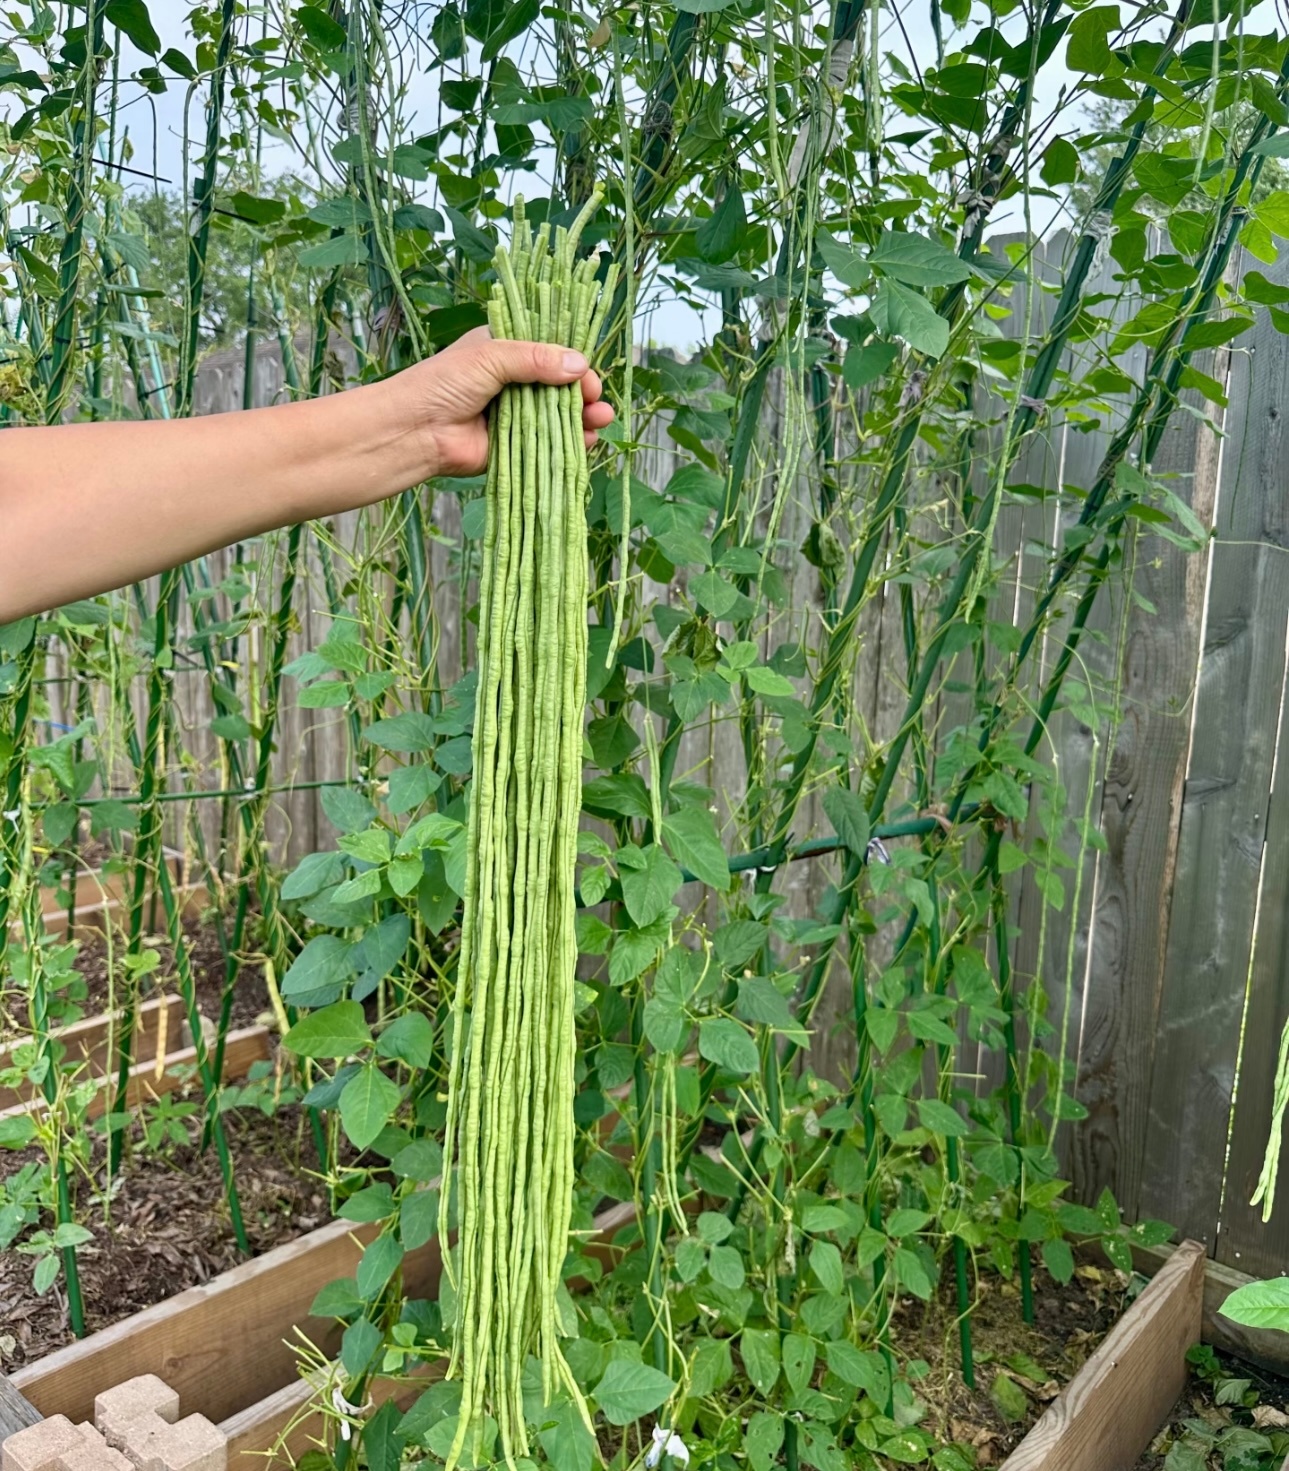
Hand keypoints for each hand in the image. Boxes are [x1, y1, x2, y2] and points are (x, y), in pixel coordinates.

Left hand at [396, 326, 614, 479]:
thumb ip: (536, 359)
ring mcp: (516, 415)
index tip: (588, 372)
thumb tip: (580, 365)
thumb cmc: (444, 383)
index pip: (550, 351)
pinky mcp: (516, 446)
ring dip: (583, 418)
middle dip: (582, 392)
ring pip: (559, 415)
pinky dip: (571, 443)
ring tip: (601, 419)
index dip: (573, 360)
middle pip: (560, 385)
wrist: (415, 430)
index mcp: (506, 351)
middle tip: (595, 400)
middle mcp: (513, 382)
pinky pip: (549, 444)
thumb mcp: (492, 357)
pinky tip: (587, 441)